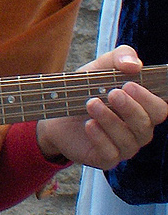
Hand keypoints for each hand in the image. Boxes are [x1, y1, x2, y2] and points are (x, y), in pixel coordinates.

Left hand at [37, 46, 166, 169]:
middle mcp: (138, 129)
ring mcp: (124, 146)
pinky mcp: (106, 158)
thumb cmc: (86, 88)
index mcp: (143, 109)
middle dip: (131, 109)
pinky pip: (111, 153)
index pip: (160, 109)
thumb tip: (134, 65)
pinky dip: (100, 137)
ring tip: (91, 103)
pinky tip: (89, 124)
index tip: (129, 84)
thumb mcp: (101, 66)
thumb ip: (121, 57)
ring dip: (110, 120)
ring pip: (129, 140)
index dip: (149, 99)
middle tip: (112, 93)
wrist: (56, 109)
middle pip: (146, 125)